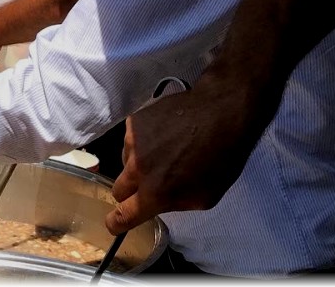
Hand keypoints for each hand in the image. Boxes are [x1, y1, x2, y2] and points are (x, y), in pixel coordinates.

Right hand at [104, 78, 251, 234]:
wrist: (220, 112)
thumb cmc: (221, 159)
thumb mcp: (205, 196)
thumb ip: (174, 203)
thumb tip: (159, 202)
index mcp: (155, 192)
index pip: (122, 215)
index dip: (116, 223)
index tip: (114, 223)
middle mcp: (137, 169)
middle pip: (118, 190)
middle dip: (130, 191)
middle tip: (149, 182)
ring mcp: (132, 142)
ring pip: (124, 162)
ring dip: (138, 164)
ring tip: (163, 151)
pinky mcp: (132, 122)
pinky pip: (130, 140)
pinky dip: (142, 142)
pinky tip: (162, 134)